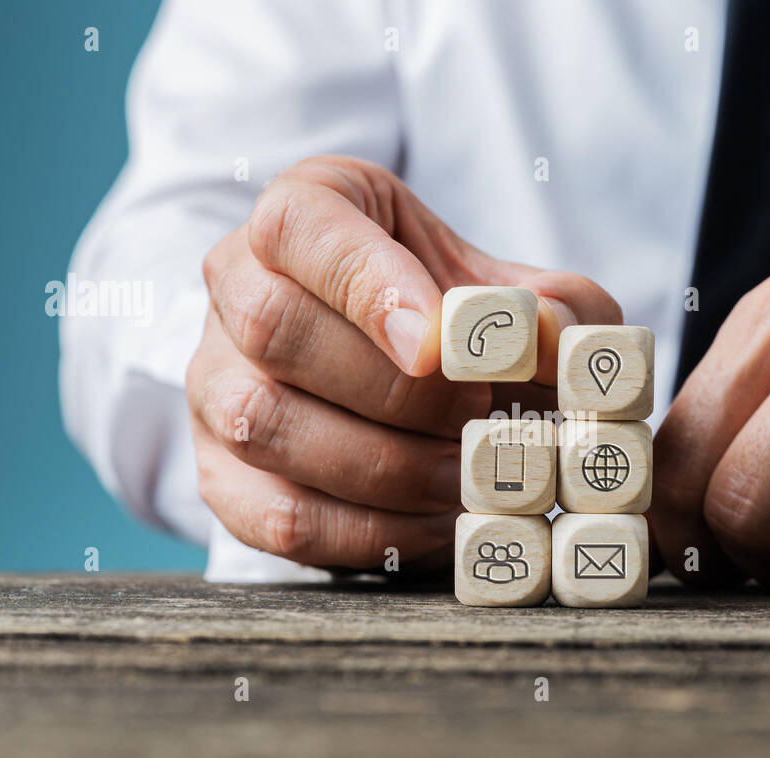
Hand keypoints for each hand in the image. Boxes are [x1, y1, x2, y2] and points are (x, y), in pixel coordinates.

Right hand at [187, 156, 619, 571]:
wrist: (404, 384)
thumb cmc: (455, 321)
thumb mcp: (512, 291)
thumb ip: (556, 304)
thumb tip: (551, 335)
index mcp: (305, 214)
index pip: (299, 225)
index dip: (367, 283)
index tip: (439, 343)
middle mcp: (236, 289)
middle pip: (275, 328)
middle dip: (392, 387)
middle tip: (475, 412)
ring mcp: (213, 384)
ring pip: (265, 425)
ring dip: (385, 465)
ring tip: (466, 475)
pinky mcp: (220, 477)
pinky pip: (277, 514)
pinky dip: (369, 530)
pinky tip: (434, 522)